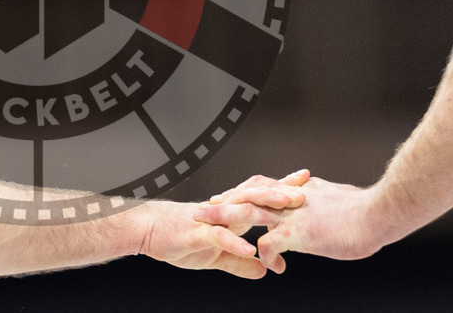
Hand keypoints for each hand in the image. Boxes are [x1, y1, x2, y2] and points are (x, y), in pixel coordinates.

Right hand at [139, 174, 308, 278]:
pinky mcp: (197, 233)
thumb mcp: (215, 256)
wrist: (147, 231)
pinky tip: (250, 249)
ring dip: (262, 206)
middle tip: (304, 190)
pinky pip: (218, 237)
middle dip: (280, 193)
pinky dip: (234, 243)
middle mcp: (223, 212)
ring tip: (284, 207)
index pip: (259, 199)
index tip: (305, 184)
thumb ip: (240, 262)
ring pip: (240, 209)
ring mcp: (211, 221)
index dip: (282, 191)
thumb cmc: (177, 237)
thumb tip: (264, 268)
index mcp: (229, 215)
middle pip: (255, 197)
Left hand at [206, 176, 381, 273]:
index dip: (242, 192)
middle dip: (223, 202)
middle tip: (202, 208)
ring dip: (226, 220)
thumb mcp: (331, 199)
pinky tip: (267, 266)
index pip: (261, 186)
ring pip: (249, 213)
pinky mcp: (297, 233)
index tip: (225, 197)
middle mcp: (290, 199)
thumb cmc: (363, 211)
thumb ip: (315, 199)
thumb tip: (311, 196)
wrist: (377, 214)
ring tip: (208, 228)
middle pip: (247, 195)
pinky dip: (263, 255)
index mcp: (297, 191)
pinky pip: (269, 244)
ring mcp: (291, 215)